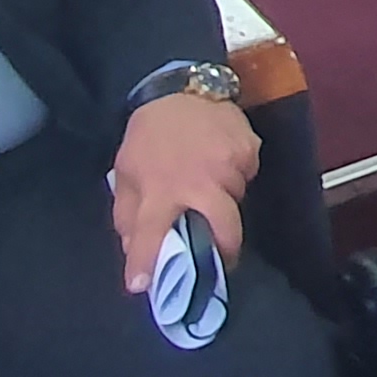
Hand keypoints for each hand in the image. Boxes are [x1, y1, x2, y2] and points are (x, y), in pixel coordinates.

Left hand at [107, 91, 257, 293]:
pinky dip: (236, 175)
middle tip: (221, 258)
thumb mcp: (125, 173)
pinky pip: (248, 175)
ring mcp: (230, 165)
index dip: (146, 264)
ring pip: (237, 200)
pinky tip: (221, 161)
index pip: (151, 235)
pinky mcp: (250, 150)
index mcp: (160, 189)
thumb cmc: (149, 137)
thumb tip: (136, 252)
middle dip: (226, 250)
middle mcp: (199, 182)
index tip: (144, 287)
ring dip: (225, 202)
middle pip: (224, 230)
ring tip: (210, 185)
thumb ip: (128, 215)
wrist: (180, 89)